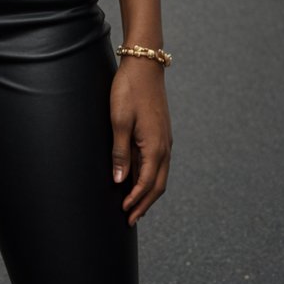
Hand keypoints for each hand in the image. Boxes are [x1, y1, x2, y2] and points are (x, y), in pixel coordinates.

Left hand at [110, 58, 171, 225]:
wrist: (144, 64)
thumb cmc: (129, 90)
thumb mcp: (119, 120)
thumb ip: (120, 152)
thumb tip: (120, 181)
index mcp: (155, 146)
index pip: (147, 183)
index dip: (136, 201)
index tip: (124, 213)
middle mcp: (164, 146)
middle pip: (158, 185)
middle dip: (144, 203)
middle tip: (131, 219)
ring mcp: (164, 139)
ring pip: (160, 174)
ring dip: (147, 191)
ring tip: (134, 205)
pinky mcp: (160, 132)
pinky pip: (158, 162)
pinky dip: (149, 176)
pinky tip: (137, 178)